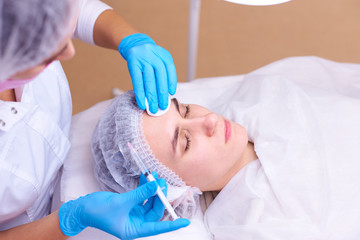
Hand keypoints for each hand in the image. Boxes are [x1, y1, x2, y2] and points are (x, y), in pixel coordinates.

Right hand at [58, 174, 189, 238]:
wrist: (82, 208)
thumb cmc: (98, 212)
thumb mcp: (122, 203)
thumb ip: (140, 194)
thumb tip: (156, 185)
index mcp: (134, 229)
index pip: (158, 227)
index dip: (172, 225)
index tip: (185, 222)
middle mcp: (136, 222)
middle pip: (154, 210)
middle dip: (159, 196)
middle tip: (162, 182)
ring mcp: (133, 213)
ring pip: (149, 201)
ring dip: (152, 189)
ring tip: (155, 176)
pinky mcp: (129, 204)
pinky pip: (141, 196)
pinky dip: (144, 187)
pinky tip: (146, 177)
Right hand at [118, 33, 176, 112]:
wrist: (134, 45)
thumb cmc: (150, 58)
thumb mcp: (159, 60)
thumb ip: (164, 73)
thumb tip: (166, 94)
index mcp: (163, 54)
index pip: (169, 69)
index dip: (171, 82)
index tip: (171, 94)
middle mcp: (153, 55)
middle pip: (160, 77)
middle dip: (162, 94)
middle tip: (163, 107)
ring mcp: (142, 59)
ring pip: (149, 81)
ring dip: (151, 97)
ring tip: (153, 108)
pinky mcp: (132, 64)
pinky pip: (137, 82)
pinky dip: (140, 94)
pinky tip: (142, 103)